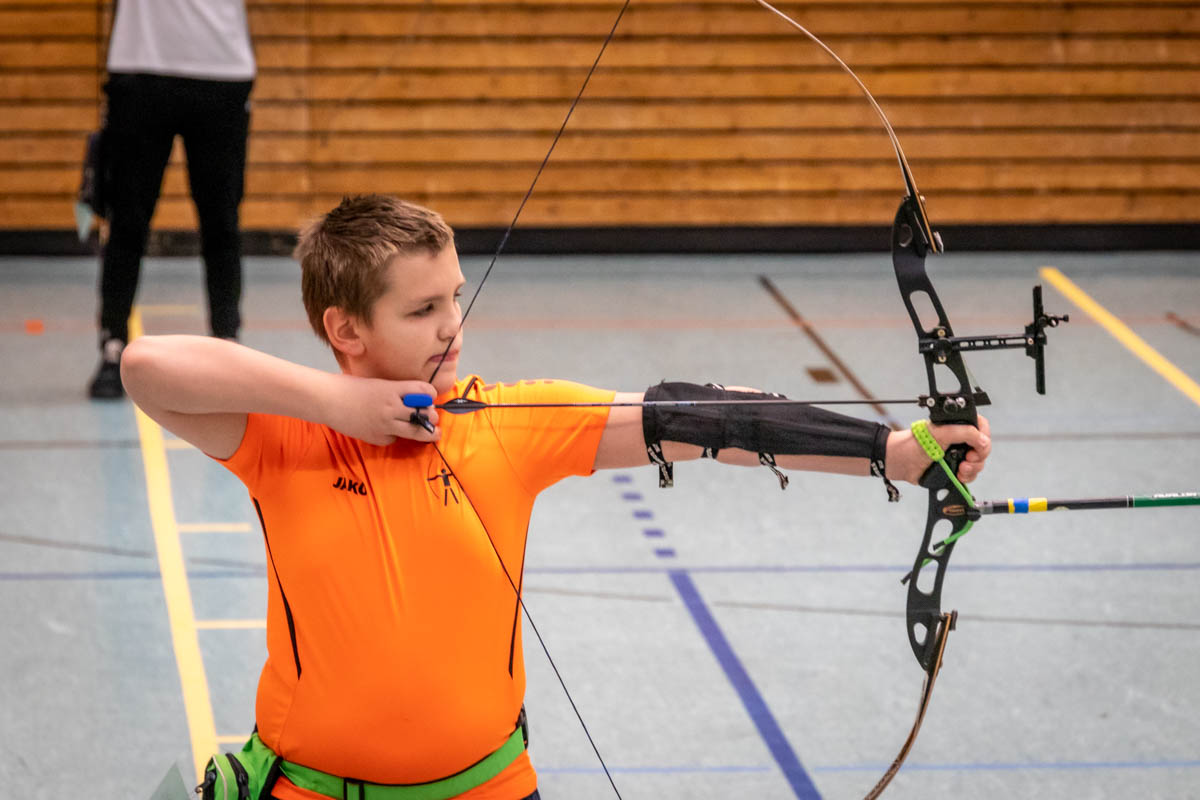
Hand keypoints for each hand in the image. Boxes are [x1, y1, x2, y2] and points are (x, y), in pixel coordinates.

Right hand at [325, 376, 440, 444]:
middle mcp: (391, 407)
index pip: (423, 391)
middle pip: (424, 415)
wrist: (327, 400)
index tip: (431, 398)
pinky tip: (387, 429)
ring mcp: (384, 425)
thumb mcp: (378, 383)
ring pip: (415, 432)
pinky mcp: (376, 438)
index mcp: (392, 389)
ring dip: (426, 432)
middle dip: (432, 416)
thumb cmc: (350, 387)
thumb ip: (396, 391)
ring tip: (434, 433)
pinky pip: (393, 439)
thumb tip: (416, 399)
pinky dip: (394, 435)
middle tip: (433, 417)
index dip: (430, 395)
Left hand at [885, 414, 991, 484]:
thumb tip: (983, 441)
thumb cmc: (914, 444)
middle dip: (978, 456)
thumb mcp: (940, 433)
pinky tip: (959, 476)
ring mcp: (957, 454)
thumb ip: (964, 433)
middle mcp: (959, 439)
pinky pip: (970, 474)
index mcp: (957, 426)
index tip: (977, 447)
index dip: (984, 437)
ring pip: (977, 462)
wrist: (899, 462)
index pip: (981, 426)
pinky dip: (967, 477)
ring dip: (973, 468)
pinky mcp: (953, 468)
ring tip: (961, 469)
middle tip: (967, 459)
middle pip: (982, 447)